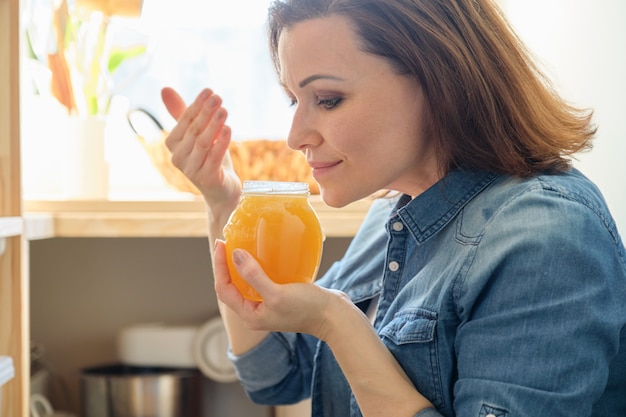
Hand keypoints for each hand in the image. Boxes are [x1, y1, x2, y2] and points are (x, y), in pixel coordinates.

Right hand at [161, 87, 240, 206]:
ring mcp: (191, 170)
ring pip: (203, 143)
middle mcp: (178, 158)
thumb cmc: (209, 157)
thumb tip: (164, 89)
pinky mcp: (207, 178)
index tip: (209, 91)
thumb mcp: (197, 134)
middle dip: (206, 112)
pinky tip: (228, 129)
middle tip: (218, 97)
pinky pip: (214, 157)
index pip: (184, 121)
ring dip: (214, 125)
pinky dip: (221, 142)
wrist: (222, 190)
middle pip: (193, 130)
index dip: (196, 105)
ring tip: (224, 110)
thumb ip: (183, 113)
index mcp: (173, 145)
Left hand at [213, 240, 349, 338]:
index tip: (222, 244)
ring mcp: (268, 305)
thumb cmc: (307, 309)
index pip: (224, 290)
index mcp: (250, 316)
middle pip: (232, 286)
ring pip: (247, 282)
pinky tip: (264, 254)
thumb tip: (235, 255)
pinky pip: (263, 280)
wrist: (334, 317)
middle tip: (228, 242)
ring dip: (242, 265)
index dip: (219, 266)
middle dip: (227, 265)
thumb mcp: (278, 293)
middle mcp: (256, 312)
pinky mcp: (280, 297)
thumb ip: (254, 276)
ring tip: (242, 245)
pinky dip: (259, 266)